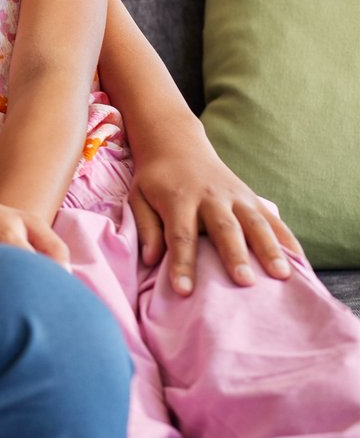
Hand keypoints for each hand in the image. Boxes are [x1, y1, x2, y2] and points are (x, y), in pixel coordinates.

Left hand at [128, 138, 301, 294]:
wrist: (177, 146)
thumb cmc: (156, 180)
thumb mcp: (138, 197)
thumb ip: (146, 227)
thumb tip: (151, 260)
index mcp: (178, 199)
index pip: (180, 235)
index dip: (182, 263)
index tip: (184, 291)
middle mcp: (211, 197)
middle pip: (225, 228)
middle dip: (235, 256)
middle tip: (245, 282)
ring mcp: (236, 196)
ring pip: (256, 222)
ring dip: (270, 248)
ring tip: (283, 275)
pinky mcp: (252, 198)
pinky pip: (273, 220)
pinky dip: (287, 239)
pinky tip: (299, 261)